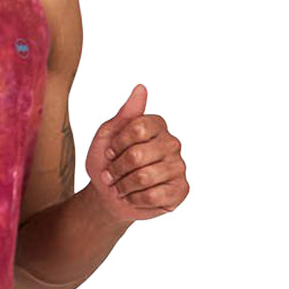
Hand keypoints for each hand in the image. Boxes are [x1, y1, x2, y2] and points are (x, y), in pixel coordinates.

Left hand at [84, 84, 188, 221]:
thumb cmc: (107, 162)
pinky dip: (135, 199)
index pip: (137, 127)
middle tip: (111, 174)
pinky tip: (134, 197)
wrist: (107, 195)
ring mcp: (179, 166)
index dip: (116, 144)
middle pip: (137, 155)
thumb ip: (125, 114)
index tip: (110, 152)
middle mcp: (172, 143)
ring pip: (144, 177)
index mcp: (157, 125)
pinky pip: (154, 196)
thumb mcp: (107, 135)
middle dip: (116, 168)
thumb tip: (141, 88)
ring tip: (120, 187)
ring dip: (123, 186)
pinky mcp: (181, 190)